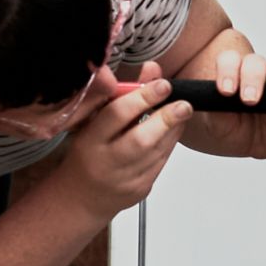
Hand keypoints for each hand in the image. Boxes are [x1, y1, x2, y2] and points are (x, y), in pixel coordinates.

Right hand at [51, 63, 188, 220]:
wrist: (81, 197)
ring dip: (174, 130)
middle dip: (166, 119)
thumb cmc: (87, 153)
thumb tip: (153, 68)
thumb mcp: (95, 122)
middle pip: (141, 140)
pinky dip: (170, 144)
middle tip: (184, 104)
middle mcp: (106, 161)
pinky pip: (161, 164)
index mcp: (89, 140)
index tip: (162, 84)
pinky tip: (174, 131)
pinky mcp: (140, 189)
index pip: (116, 115)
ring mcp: (124, 179)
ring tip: (182, 112)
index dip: (142, 98)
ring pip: (156, 152)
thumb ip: (125, 94)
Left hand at [210, 43, 265, 158]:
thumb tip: (216, 100)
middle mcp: (256, 74)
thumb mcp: (213, 123)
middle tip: (250, 100)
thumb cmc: (223, 126)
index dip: (228, 71)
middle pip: (257, 64)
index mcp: (232, 74)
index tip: (226, 92)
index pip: (230, 61)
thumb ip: (213, 111)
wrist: (238, 140)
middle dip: (253, 79)